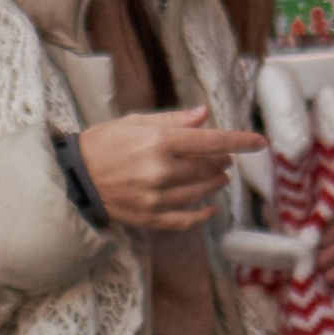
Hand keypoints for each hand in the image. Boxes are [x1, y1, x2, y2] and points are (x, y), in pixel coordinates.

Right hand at [78, 108, 261, 232]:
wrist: (74, 177)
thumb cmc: (104, 143)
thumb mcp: (135, 122)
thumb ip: (174, 120)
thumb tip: (205, 114)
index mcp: (159, 142)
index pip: (211, 141)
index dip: (239, 141)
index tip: (260, 142)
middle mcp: (161, 171)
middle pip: (209, 167)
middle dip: (222, 160)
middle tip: (223, 156)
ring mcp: (156, 198)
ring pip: (202, 192)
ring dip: (215, 183)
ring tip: (218, 175)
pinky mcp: (150, 218)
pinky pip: (186, 220)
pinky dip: (202, 214)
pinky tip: (210, 207)